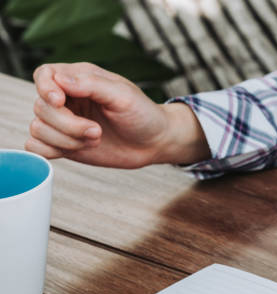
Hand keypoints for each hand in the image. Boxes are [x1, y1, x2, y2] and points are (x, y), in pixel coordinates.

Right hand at [27, 62, 208, 167]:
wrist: (154, 143)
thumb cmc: (143, 115)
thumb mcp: (123, 96)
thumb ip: (91, 84)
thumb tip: (59, 80)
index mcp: (80, 78)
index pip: (44, 74)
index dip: (45, 88)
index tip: (60, 101)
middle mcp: (67, 99)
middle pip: (41, 107)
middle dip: (68, 124)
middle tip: (97, 132)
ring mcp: (63, 122)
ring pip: (38, 128)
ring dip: (65, 140)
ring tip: (94, 140)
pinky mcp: (63, 144)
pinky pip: (36, 147)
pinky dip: (50, 151)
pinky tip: (77, 149)